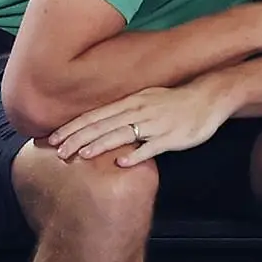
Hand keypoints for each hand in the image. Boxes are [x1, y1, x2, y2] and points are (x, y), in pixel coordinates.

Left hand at [48, 77, 234, 166]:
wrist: (208, 97)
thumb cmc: (174, 101)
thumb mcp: (145, 100)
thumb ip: (124, 111)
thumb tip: (100, 124)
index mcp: (130, 101)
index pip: (95, 115)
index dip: (73, 127)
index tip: (53, 138)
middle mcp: (138, 110)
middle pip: (103, 125)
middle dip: (78, 138)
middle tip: (58, 151)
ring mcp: (155, 124)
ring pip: (122, 134)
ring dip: (100, 144)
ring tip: (81, 155)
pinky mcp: (171, 137)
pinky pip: (151, 146)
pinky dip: (136, 154)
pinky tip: (121, 163)